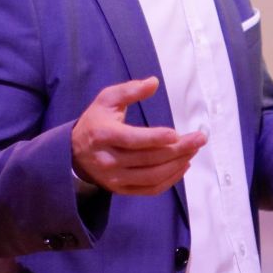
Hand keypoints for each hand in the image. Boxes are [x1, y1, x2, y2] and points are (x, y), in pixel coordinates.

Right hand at [71, 78, 205, 194]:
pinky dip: (170, 180)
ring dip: (177, 164)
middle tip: (200, 139)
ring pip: (153, 176)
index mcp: (103, 135)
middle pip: (149, 158)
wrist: (73, 153)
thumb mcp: (106, 100)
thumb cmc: (96, 122)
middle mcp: (108, 159)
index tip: (177, 134)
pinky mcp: (121, 189)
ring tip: (194, 151)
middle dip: (178, 149)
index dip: (156, 138)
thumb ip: (130, 90)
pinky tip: (183, 166)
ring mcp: (115, 178)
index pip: (133, 140)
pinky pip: (150, 189)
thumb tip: (154, 82)